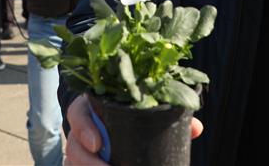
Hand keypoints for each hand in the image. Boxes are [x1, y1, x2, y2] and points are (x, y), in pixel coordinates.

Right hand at [65, 95, 203, 165]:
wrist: (117, 132)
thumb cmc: (133, 115)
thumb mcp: (145, 112)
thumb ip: (166, 116)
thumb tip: (195, 128)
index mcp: (94, 108)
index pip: (78, 112)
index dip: (83, 127)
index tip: (98, 144)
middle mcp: (82, 130)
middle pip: (73, 144)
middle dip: (86, 160)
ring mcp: (81, 150)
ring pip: (74, 161)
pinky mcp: (83, 163)